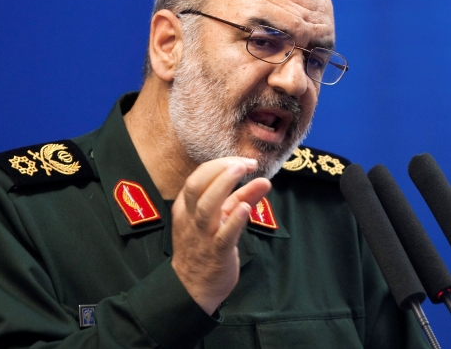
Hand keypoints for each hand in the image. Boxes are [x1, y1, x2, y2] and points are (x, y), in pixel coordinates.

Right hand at [170, 157, 271, 313]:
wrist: (193, 288)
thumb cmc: (206, 247)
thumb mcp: (222, 218)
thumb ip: (243, 197)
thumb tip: (263, 179)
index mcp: (187, 207)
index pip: (198, 177)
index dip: (221, 164)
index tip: (245, 161)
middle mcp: (192, 219)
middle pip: (197, 186)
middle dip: (219, 170)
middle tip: (244, 163)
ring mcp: (202, 236)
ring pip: (206, 207)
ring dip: (223, 185)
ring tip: (242, 170)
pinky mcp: (216, 253)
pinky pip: (223, 235)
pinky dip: (234, 220)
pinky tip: (245, 207)